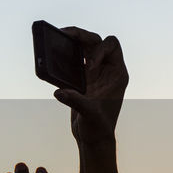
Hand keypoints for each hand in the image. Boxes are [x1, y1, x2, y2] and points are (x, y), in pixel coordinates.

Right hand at [52, 29, 128, 145]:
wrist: (93, 138)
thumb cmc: (98, 128)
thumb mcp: (89, 114)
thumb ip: (76, 101)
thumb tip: (59, 92)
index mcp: (116, 73)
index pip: (112, 46)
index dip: (98, 51)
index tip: (88, 68)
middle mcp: (107, 69)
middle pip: (97, 41)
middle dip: (82, 35)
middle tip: (65, 34)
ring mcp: (95, 73)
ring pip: (86, 46)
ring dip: (74, 39)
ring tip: (59, 35)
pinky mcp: (83, 78)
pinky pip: (76, 57)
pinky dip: (67, 52)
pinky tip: (56, 52)